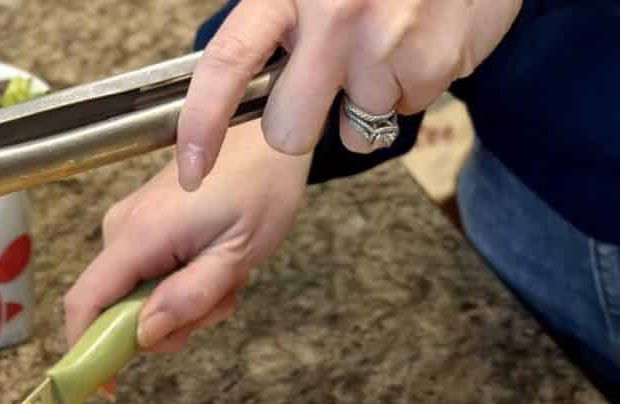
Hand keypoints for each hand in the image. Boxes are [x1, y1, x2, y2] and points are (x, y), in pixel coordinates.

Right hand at [64, 119, 309, 357]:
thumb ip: (189, 297)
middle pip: (119, 310)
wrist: (269, 137)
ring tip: (227, 276)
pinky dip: (186, 285)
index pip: (86, 302)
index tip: (108, 388)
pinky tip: (217, 263)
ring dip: (187, 305)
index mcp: (138, 236)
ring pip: (142, 299)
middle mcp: (121, 230)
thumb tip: (144, 335)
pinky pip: (152, 278)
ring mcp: (130, 227)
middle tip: (219, 303)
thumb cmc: (259, 189)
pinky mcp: (144, 228)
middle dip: (170, 324)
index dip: (87, 350)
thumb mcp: (234, 255)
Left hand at [177, 0, 520, 188]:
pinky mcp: (429, 63)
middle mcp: (332, 12)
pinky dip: (412, 86)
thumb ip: (278, 23)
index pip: (228, 63)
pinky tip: (419, 41)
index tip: (190, 171)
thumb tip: (240, 90)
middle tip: (331, 81)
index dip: (202, 124)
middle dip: (304, 123)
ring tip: (390, 42)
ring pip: (354, 131)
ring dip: (370, 100)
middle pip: (288, 131)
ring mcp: (383, 39)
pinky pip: (404, 112)